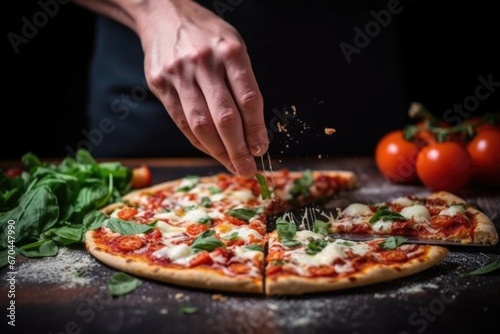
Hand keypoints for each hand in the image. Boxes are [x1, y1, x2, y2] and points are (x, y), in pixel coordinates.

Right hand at [136, 1, 268, 176]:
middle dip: (238, 150)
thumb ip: (243, 84)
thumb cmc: (206, 35)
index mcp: (230, 51)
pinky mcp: (160, 83)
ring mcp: (179, 74)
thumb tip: (253, 130)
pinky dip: (198, 141)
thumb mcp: (233, 46)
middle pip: (225, 117)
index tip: (261, 149)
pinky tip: (211, 151)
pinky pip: (181, 121)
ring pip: (201, 124)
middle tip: (248, 170)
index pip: (249, 99)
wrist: (163, 13)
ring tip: (232, 167)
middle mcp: (204, 62)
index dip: (257, 130)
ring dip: (218, 152)